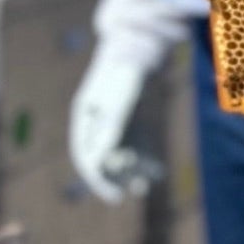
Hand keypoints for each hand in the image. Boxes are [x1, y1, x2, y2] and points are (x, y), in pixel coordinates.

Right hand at [69, 52, 155, 203]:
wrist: (140, 48)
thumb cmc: (125, 71)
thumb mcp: (119, 98)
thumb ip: (111, 126)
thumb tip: (100, 160)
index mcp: (85, 118)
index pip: (86, 156)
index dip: (97, 178)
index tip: (112, 194)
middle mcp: (98, 124)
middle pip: (104, 159)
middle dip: (116, 178)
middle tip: (130, 193)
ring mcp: (117, 123)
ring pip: (122, 155)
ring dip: (132, 172)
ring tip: (146, 185)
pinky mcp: (135, 122)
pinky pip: (139, 146)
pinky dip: (146, 160)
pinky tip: (158, 172)